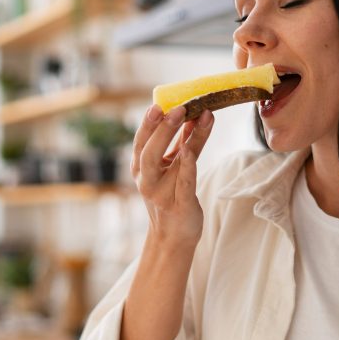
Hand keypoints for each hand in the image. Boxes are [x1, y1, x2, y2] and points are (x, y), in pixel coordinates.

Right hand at [131, 105, 213, 246]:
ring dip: (176, 140)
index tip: (159, 104)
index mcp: (142, 168)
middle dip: (161, 127)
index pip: (142, 141)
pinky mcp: (180, 205)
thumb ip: (184, 141)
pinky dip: (187, 166)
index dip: (149, 122)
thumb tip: (196, 112)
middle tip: (177, 108)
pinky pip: (184, 183)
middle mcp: (147, 180)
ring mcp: (161, 194)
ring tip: (190, 118)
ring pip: (162, 165)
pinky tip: (191, 151)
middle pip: (148, 151)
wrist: (174, 235)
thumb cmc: (174, 195)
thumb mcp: (174, 165)